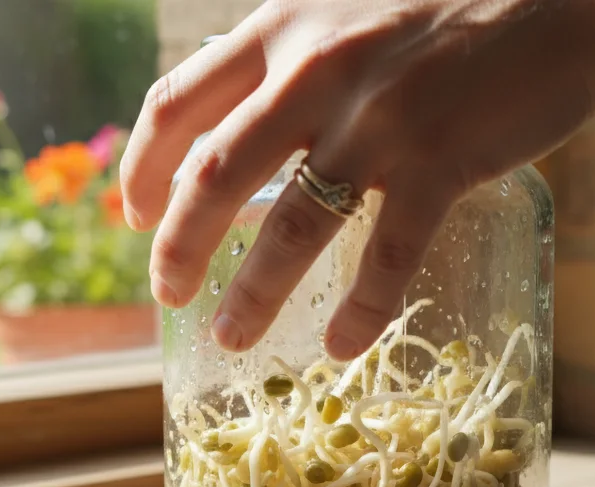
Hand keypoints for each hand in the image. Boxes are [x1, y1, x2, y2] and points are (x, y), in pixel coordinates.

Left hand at [118, 0, 594, 359]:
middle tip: (167, 295)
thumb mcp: (352, 7)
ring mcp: (380, 118)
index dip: (140, 166)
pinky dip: (359, 309)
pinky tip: (341, 344)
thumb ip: (298, 57)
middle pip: (211, 175)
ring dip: (252, 293)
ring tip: (231, 336)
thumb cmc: (462, 2)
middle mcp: (317, 69)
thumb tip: (246, 126)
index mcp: (285, 25)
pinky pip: (387, 254)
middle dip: (177, 246)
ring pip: (290, 225)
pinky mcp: (443, 159)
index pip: (177, 101)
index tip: (131, 214)